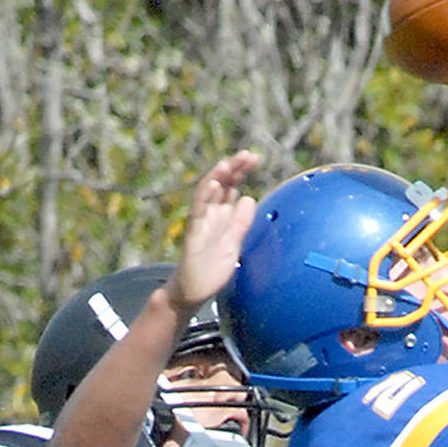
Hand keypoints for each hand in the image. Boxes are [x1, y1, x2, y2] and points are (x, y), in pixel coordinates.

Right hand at [167, 150, 259, 311]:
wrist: (193, 291)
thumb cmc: (212, 268)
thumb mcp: (234, 243)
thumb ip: (241, 222)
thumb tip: (249, 199)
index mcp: (221, 215)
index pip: (231, 186)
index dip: (241, 171)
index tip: (254, 158)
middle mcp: (210, 214)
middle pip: (221, 184)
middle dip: (233, 168)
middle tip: (247, 155)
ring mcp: (200, 222)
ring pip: (207, 193)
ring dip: (216, 177)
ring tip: (227, 163)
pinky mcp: (193, 234)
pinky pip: (198, 212)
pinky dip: (205, 197)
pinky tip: (213, 185)